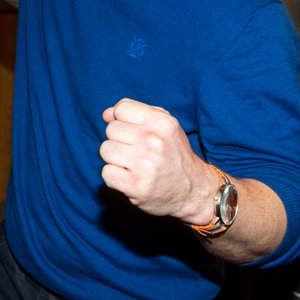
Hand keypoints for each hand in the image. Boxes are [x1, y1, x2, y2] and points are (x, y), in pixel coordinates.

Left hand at [100, 98, 215, 223]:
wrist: (194, 191)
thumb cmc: (174, 154)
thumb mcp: (164, 127)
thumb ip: (136, 114)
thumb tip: (106, 114)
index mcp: (162, 122)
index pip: (121, 108)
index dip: (122, 119)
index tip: (133, 131)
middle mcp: (154, 141)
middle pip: (111, 129)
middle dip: (119, 140)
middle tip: (135, 151)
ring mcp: (145, 165)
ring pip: (106, 150)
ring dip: (114, 158)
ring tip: (131, 164)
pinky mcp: (137, 187)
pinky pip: (106, 173)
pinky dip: (114, 177)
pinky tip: (129, 178)